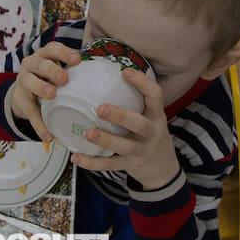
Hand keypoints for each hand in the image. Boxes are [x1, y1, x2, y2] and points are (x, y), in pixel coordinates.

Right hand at [8, 42, 80, 140]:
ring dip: (40, 87)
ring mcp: (23, 81)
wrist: (23, 96)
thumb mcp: (58, 72)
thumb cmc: (49, 80)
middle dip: (52, 70)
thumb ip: (76, 72)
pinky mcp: (19, 100)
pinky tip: (48, 135)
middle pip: (40, 63)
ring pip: (29, 82)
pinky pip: (29, 112)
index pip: (52, 49)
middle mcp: (31, 64)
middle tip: (64, 78)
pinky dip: (38, 124)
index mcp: (44, 55)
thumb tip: (109, 76)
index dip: (63, 53)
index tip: (77, 60)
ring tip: (52, 95)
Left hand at [70, 69, 179, 188]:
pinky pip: (111, 165)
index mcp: (156, 115)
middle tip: (100, 109)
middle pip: (140, 124)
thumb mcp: (149, 116)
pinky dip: (92, 163)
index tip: (125, 72)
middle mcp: (152, 132)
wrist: (162, 167)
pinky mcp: (131, 165)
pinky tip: (76, 157)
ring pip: (125, 146)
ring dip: (105, 140)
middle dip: (121, 116)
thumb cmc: (148, 133)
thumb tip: (101, 75)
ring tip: (87, 133)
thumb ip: (133, 101)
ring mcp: (142, 150)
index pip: (155, 96)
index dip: (142, 83)